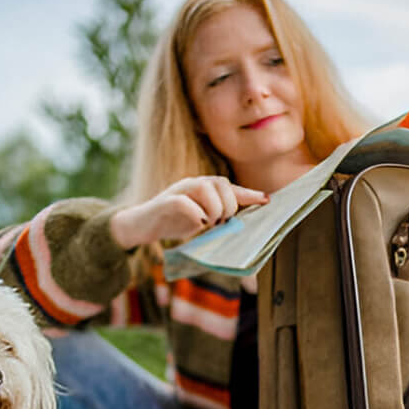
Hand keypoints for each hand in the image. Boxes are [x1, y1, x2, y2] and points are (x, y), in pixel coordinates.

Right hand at [111, 176, 268, 250]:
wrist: (141, 225)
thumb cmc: (171, 222)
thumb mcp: (199, 220)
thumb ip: (216, 218)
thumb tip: (237, 224)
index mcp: (203, 188)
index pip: (230, 186)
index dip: (249, 193)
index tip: (267, 200)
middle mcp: (193, 184)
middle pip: (222, 183)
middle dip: (228, 206)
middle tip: (220, 223)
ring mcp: (179, 190)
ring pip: (206, 188)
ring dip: (214, 209)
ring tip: (208, 224)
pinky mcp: (165, 202)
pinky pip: (185, 202)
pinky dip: (196, 213)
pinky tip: (198, 224)